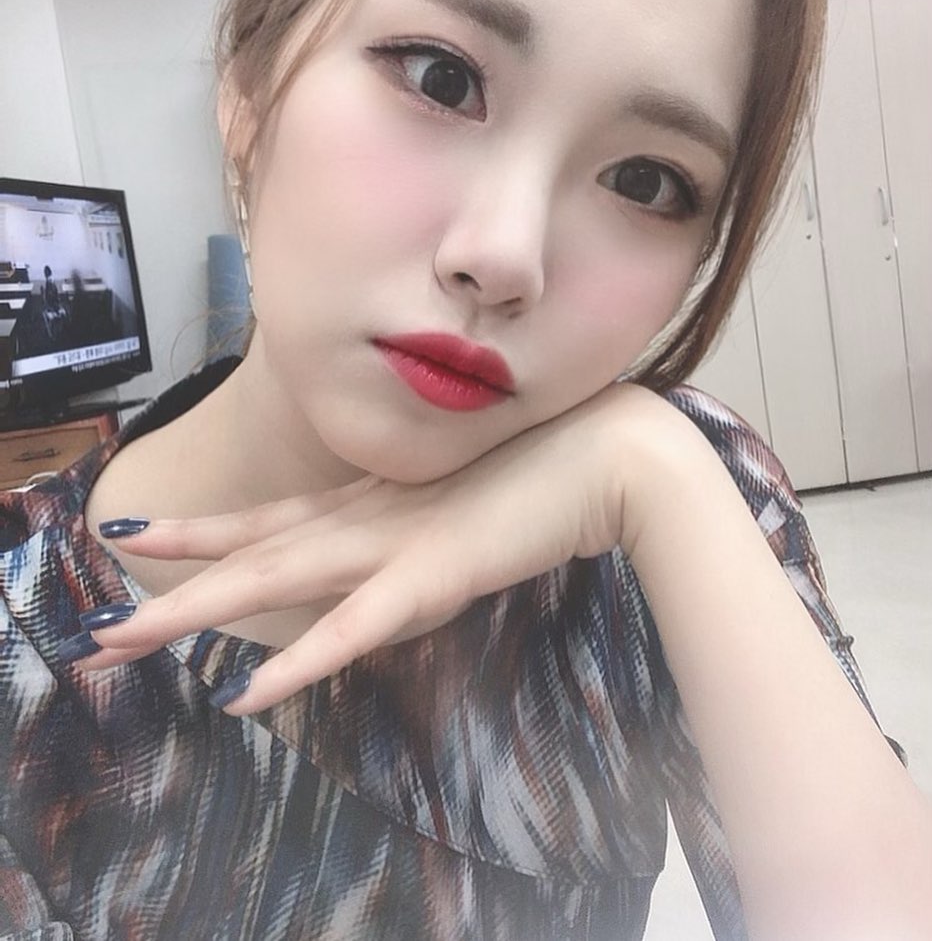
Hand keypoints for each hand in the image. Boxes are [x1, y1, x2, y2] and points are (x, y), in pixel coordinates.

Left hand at [82, 382, 656, 714]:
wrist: (613, 453)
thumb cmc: (551, 466)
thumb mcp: (469, 500)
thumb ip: (427, 526)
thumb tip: (408, 553)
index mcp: (377, 498)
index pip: (274, 518)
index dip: (206, 533)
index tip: (145, 537)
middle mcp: (368, 514)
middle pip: (254, 551)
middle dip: (173, 584)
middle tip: (100, 621)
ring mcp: (395, 542)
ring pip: (276, 582)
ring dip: (197, 613)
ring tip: (125, 643)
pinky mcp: (433, 574)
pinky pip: (353, 628)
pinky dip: (299, 662)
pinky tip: (245, 695)